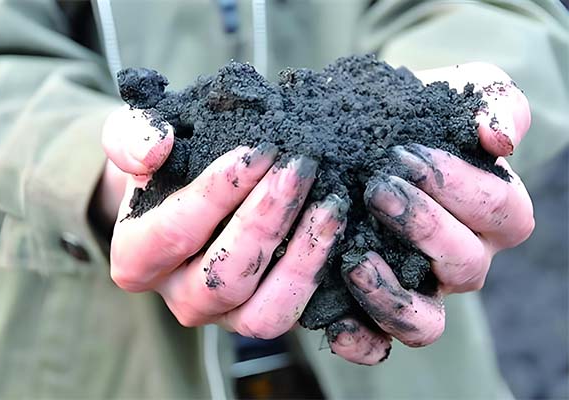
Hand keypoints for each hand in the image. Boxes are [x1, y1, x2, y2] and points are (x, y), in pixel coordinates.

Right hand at [100, 106, 346, 337]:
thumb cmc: (164, 167)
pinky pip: (292, 312)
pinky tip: (336, 229)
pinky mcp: (261, 316)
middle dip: (267, 220)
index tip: (258, 151)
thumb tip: (155, 150)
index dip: (218, 192)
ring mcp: (224, 315)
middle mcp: (180, 299)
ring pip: (264, 313)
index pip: (176, 232)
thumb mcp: (135, 140)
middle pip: (224, 277)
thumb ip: (131, 138)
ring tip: (330, 205)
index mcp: (137, 262)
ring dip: (302, 257)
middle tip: (299, 168)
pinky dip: (318, 275)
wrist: (186, 192)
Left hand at [327, 63, 533, 363]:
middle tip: (377, 187)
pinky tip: (334, 321)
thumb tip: (501, 138)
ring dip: (392, 295)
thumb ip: (493, 102)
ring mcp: (419, 289)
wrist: (371, 133)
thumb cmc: (422, 114)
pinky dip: (359, 338)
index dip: (457, 186)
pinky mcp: (375, 308)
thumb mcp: (462, 90)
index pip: (501, 212)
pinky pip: (377, 343)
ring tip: (356, 259)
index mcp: (491, 214)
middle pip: (465, 264)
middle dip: (422, 224)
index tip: (405, 153)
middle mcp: (460, 260)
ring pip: (426, 322)